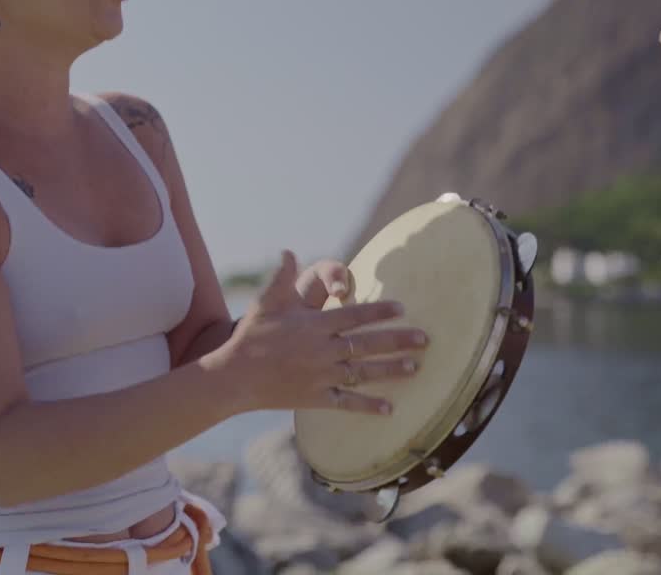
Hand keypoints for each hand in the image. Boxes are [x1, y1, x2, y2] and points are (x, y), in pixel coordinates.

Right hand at [217, 250, 426, 415]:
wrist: (235, 377)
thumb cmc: (251, 336)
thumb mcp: (266, 302)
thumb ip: (281, 277)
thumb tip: (288, 250)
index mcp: (315, 325)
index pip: (355, 315)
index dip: (380, 310)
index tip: (402, 308)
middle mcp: (323, 350)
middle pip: (368, 343)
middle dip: (399, 340)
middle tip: (425, 338)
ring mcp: (321, 376)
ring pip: (364, 372)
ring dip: (391, 370)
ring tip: (416, 367)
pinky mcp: (316, 398)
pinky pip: (347, 403)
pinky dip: (369, 406)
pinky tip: (389, 409)